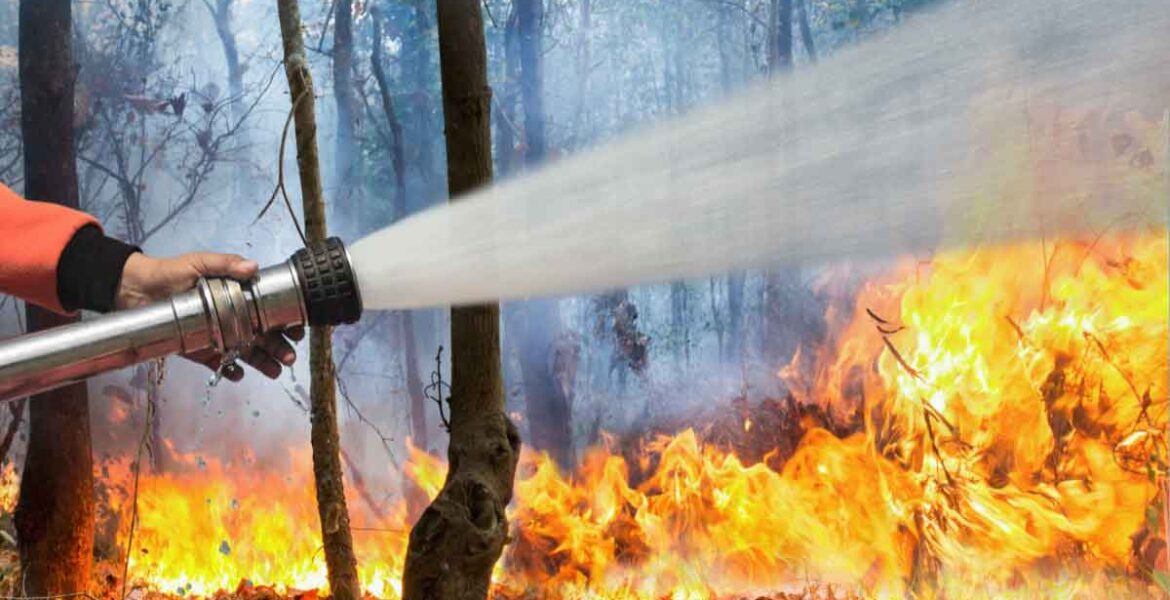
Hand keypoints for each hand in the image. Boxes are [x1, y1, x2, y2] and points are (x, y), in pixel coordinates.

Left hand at [117, 252, 304, 381]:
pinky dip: (231, 371)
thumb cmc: (169, 272)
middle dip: (279, 347)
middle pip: (263, 335)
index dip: (285, 320)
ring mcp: (218, 335)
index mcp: (237, 295)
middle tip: (289, 356)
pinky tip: (238, 374)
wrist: (134, 290)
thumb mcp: (199, 262)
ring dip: (263, 362)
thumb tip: (253, 267)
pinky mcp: (200, 350)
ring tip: (274, 371)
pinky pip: (220, 364)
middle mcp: (232, 317)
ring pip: (247, 352)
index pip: (269, 309)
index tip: (297, 329)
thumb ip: (225, 264)